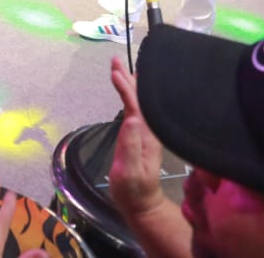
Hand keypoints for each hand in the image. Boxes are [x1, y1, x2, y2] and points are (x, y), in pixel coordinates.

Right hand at [108, 56, 167, 219]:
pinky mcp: (140, 135)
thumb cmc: (134, 190)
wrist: (142, 203)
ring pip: (139, 101)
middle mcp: (149, 130)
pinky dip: (131, 94)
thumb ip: (130, 146)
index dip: (126, 88)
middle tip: (115, 59)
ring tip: (119, 66)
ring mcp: (145, 131)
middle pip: (139, 98)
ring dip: (129, 83)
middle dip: (128, 78)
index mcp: (146, 135)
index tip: (115, 72)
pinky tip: (129, 88)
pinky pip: (136, 107)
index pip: (137, 105)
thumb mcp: (129, 171)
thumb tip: (131, 119)